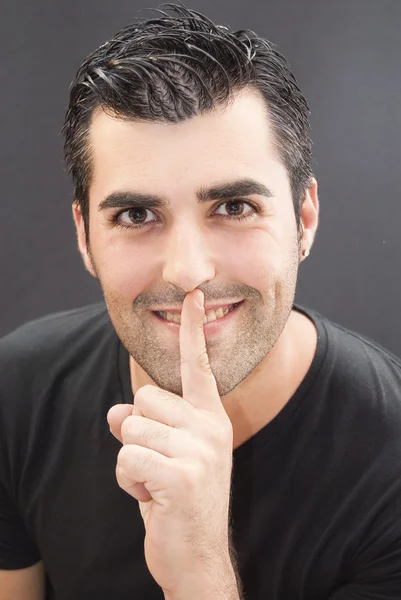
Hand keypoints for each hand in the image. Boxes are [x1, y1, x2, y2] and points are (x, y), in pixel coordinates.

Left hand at [107, 290, 234, 595]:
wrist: (196, 554)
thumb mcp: (164, 456)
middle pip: (144, 400)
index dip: (191, 331)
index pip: (198, 367)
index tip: (192, 296)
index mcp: (211, 419)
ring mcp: (200, 450)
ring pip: (131, 427)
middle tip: (159, 465)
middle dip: (139, 432)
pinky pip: (127, 456)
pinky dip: (128, 480)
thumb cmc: (180, 500)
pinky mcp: (181, 474)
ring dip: (132, 459)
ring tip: (155, 482)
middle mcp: (210, 428)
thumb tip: (117, 412)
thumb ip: (144, 426)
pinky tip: (151, 497)